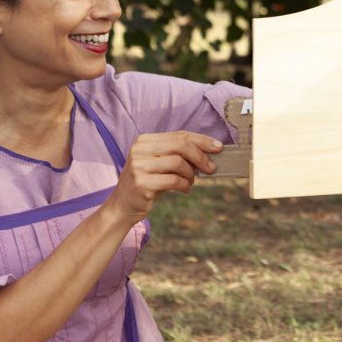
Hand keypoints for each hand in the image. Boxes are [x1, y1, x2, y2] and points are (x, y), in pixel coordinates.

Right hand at [103, 131, 222, 226]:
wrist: (122, 207)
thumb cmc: (147, 184)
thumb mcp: (160, 164)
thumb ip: (177, 155)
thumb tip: (209, 152)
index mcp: (145, 140)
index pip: (179, 135)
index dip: (202, 140)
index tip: (219, 147)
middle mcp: (140, 149)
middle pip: (180, 145)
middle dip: (201, 156)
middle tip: (212, 168)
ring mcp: (138, 165)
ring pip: (178, 162)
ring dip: (191, 174)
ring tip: (191, 181)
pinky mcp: (141, 182)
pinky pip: (173, 180)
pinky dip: (184, 185)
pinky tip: (185, 189)